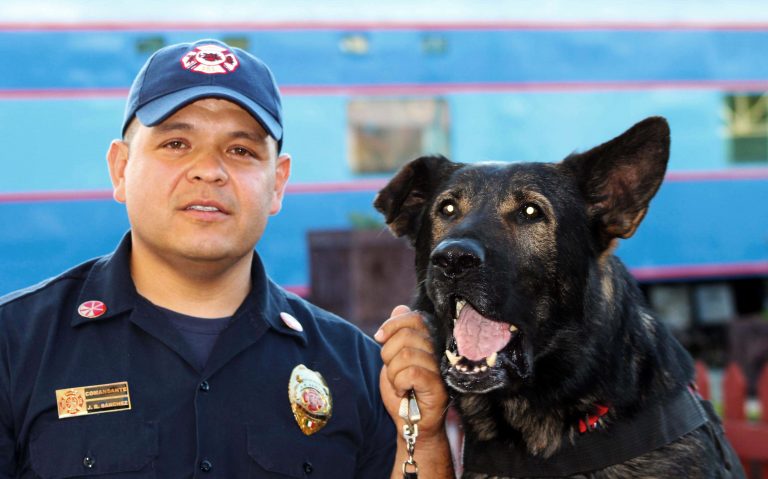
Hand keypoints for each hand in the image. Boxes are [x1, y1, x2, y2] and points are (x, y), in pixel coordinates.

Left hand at [375, 305, 448, 444]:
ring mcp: (441, 368)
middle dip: (388, 354)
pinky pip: (411, 373)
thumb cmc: (404, 390)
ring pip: (405, 355)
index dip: (392, 325)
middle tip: (393, 371)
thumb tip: (399, 308)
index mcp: (430, 340)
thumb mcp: (394, 358)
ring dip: (393, 373)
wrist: (410, 423)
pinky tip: (404, 391)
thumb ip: (398, 333)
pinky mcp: (439, 386)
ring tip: (399, 384)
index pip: (414, 318)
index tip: (379, 338)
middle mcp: (439, 350)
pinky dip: (399, 383)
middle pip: (406, 336)